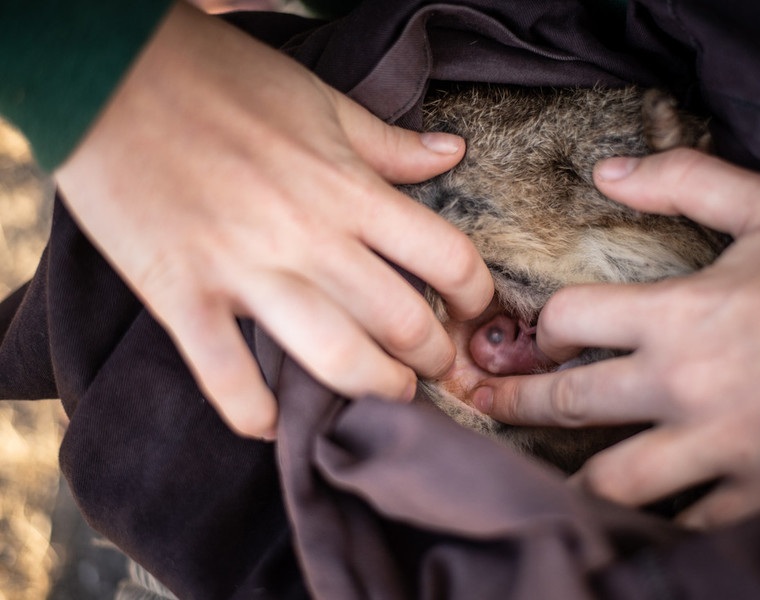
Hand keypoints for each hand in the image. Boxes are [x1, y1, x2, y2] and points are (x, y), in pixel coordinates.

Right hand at [55, 2, 492, 439]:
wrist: (107, 72)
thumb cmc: (218, 79)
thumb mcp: (318, 101)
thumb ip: (388, 142)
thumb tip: (453, 152)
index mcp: (347, 189)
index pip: (447, 258)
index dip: (476, 295)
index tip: (472, 311)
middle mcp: (309, 238)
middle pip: (403, 323)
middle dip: (435, 358)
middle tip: (434, 367)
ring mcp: (244, 273)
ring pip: (336, 359)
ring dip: (375, 391)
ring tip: (388, 397)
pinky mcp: (182, 296)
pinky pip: (226, 378)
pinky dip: (254, 415)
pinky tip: (274, 424)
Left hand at [474, 148, 759, 527]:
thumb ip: (686, 181)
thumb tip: (607, 172)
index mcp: (679, 313)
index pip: (567, 322)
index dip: (540, 328)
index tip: (538, 338)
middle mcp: (684, 384)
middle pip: (567, 404)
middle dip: (513, 404)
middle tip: (483, 406)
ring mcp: (720, 445)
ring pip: (614, 480)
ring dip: (570, 479)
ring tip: (545, 476)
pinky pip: (689, 521)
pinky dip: (658, 522)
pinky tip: (634, 519)